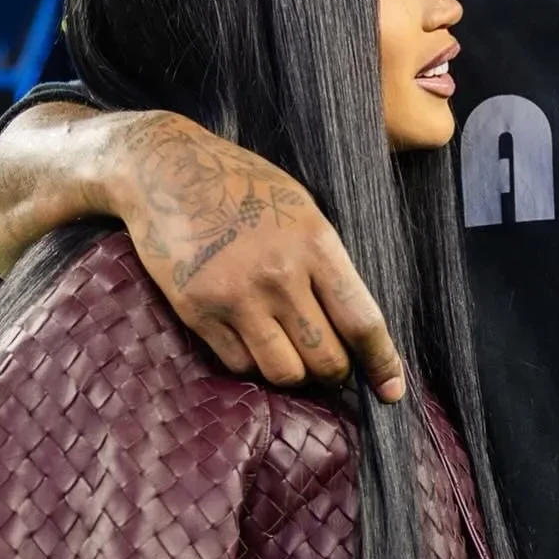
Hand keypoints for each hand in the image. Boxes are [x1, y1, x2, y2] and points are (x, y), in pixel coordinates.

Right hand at [111, 111, 405, 399]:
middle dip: (335, 372)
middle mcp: (279, 275)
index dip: (382, 362)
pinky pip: (239, 364)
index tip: (391, 390)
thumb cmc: (242, 186)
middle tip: (331, 367)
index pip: (361, 321)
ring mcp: (236, 296)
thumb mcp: (302, 209)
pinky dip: (252, 363)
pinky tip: (253, 340)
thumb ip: (328, 263)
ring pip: (284, 372)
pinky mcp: (197, 311)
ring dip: (295, 374)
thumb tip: (355, 325)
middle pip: (326, 358)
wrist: (166, 169)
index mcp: (315, 244)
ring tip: (293, 356)